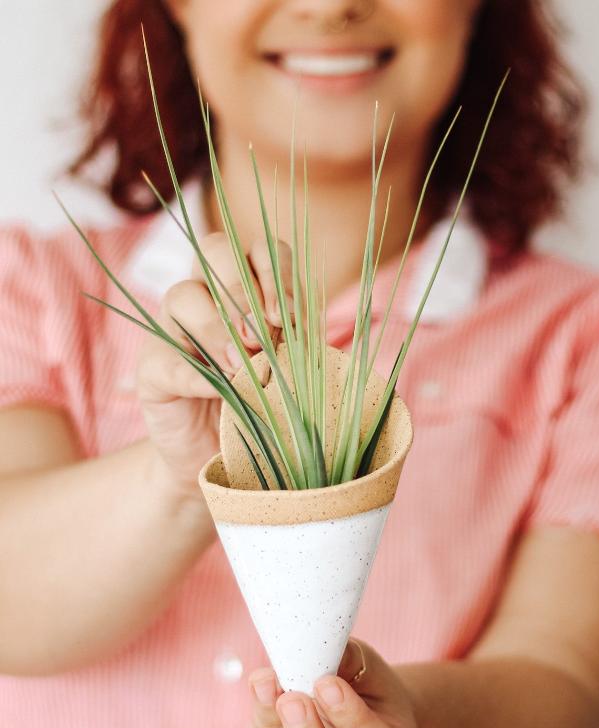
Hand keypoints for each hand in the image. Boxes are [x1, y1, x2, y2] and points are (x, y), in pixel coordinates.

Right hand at [136, 232, 288, 500]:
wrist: (215, 459)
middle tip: (262, 338)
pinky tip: (218, 391)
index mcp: (245, 289)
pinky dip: (196, 376)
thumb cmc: (259, 409)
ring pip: (185, 296)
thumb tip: (301, 331)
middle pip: (216, 252)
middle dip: (244, 290)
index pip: (261, 251)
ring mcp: (171, 327)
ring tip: (241, 368)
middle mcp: (205, 295)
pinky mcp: (151, 368)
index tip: (291, 319)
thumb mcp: (288, 373)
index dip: (278, 274)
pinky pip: (167, 359)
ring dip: (218, 330)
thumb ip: (295, 347)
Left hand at [245, 639, 423, 727]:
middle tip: (292, 700)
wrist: (356, 718)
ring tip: (265, 683)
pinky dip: (260, 724)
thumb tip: (314, 650)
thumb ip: (349, 662)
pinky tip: (262, 688)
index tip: (327, 682)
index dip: (353, 719)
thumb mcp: (371, 673)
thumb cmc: (370, 693)